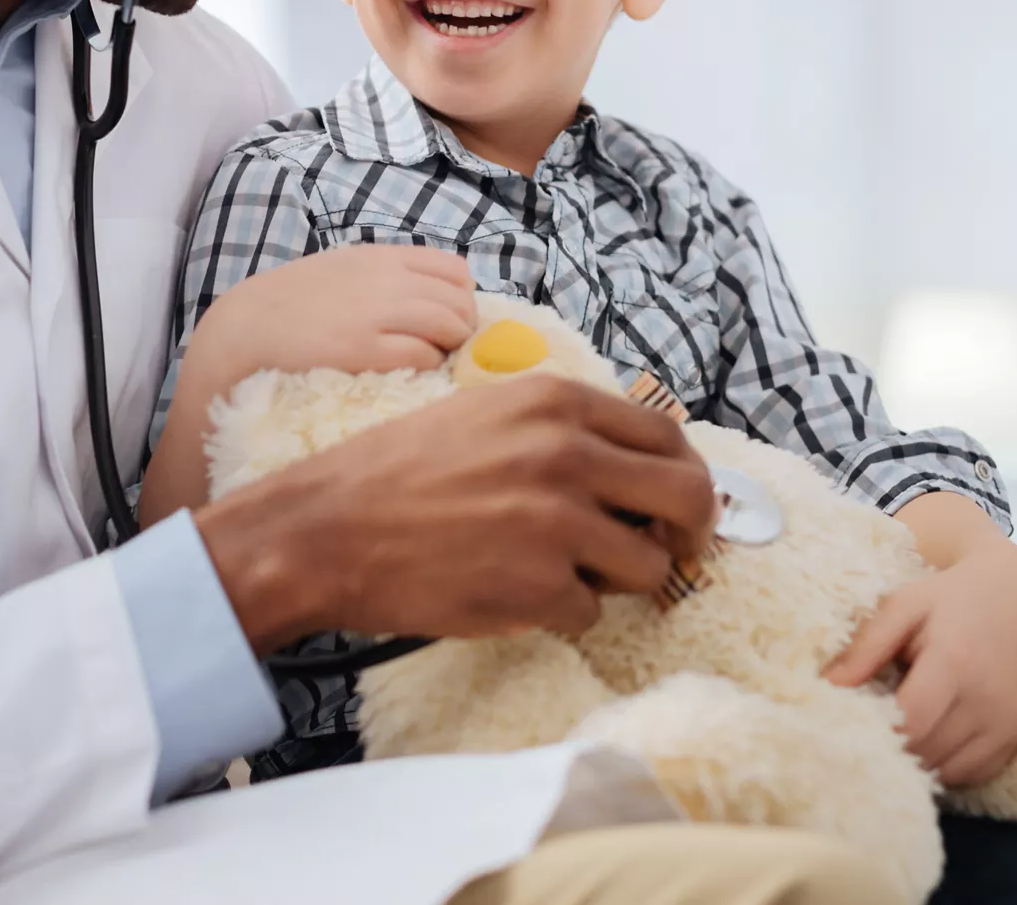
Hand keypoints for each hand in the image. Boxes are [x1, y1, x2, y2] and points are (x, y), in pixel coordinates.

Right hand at [184, 244, 476, 396]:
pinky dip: (428, 365)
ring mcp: (378, 313)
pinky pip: (423, 355)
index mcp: (383, 257)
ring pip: (450, 326)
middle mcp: (387, 279)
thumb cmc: (296, 301)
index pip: (455, 270)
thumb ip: (387, 277)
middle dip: (463, 328)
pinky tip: (412, 370)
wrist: (250, 326)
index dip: (462, 298)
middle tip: (448, 348)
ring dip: (451, 347)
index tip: (450, 318)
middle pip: (459, 301)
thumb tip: (434, 299)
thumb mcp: (346, 269)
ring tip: (433, 360)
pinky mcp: (366, 349)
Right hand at [195, 376, 719, 651]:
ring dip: (614, 580)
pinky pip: (590, 612)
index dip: (685, 475)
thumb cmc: (396, 475)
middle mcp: (567, 454)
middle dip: (690, 534)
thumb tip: (638, 467)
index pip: (668, 435)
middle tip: (670, 554)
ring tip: (557, 573)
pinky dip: (559, 613)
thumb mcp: (487, 418)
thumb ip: (563, 432)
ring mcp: (557, 523)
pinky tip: (511, 593)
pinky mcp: (539, 588)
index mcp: (556, 403)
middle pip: (687, 497)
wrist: (326, 530)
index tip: (679, 505)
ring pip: (647, 567)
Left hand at [824, 537, 1016, 786]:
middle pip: (925, 752)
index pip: (909, 722)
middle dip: (888, 750)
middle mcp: (987, 700)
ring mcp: (1006, 724)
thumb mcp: (904, 606)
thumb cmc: (951, 598)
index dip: (874, 732)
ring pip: (946, 770)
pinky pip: (971, 773)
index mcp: (955, 662)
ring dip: (914, 763)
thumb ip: (867, 647)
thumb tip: (827, 687)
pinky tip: (925, 741)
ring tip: (891, 737)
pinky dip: (942, 766)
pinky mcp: (1015, 737)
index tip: (846, 726)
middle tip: (860, 736)